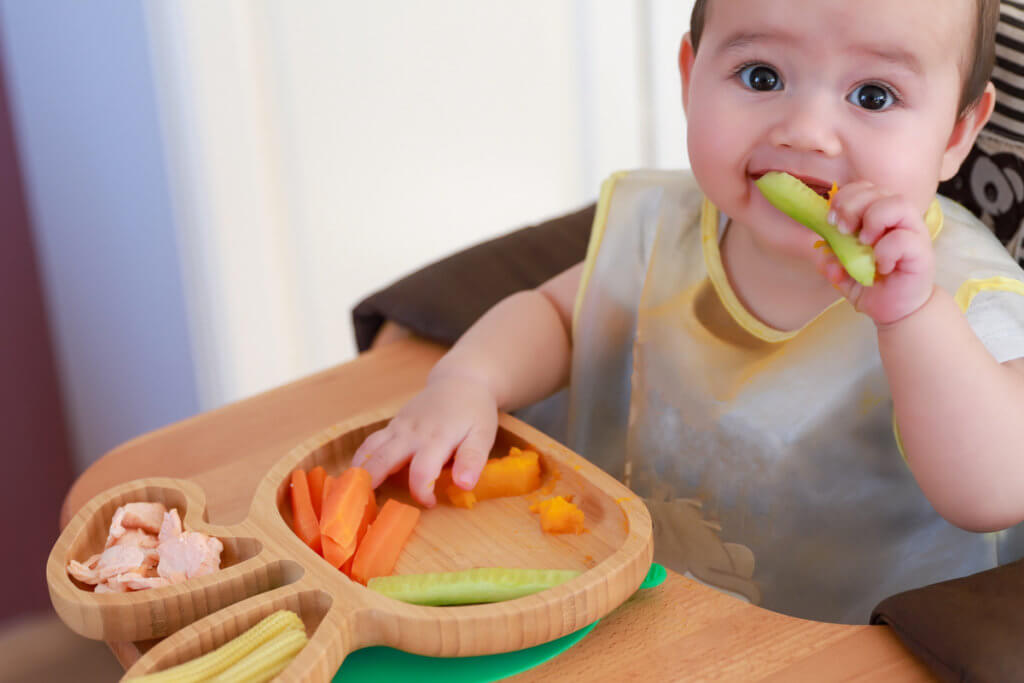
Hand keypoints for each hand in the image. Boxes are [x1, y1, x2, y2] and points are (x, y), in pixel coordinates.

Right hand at [350, 375, 497, 506]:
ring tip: (352, 494)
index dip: (421, 494)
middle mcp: (412, 433)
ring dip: (360, 472)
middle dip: (372, 485)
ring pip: (370, 450)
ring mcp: (399, 427)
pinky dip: (360, 459)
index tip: (430, 503)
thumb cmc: (474, 412)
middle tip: (364, 508)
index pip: (421, 473)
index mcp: (437, 439)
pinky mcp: (393, 424)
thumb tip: (464, 486)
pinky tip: (356, 475)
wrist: (460, 380)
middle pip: (383, 461)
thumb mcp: (483, 435)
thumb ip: (473, 460)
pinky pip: (371, 442)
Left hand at [817, 180, 934, 325]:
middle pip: (877, 190)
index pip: (863, 188)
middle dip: (852, 205)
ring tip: (864, 243)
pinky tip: (881, 266)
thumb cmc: (873, 285)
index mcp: (879, 215)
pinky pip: (903, 238)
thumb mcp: (843, 272)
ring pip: (897, 203)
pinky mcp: (922, 252)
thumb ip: (831, 261)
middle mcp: (898, 219)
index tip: (831, 220)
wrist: (896, 311)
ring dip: (873, 219)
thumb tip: (823, 257)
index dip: (844, 198)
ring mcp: (913, 233)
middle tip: (843, 230)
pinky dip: (885, 250)